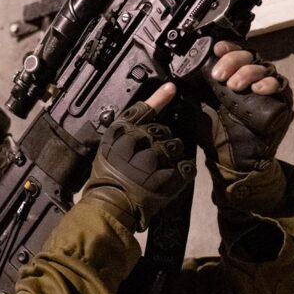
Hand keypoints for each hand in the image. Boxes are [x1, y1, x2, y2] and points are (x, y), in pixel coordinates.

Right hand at [82, 83, 195, 230]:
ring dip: (171, 154)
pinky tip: (170, 175)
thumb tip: (145, 109)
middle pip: (164, 130)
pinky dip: (181, 169)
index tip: (171, 89)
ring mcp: (158, 159)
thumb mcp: (108, 144)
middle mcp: (142, 142)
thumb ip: (126, 127)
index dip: (160, 98)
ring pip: (176, 146)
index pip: (145, 110)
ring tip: (158, 167)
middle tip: (149, 156)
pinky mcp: (171, 176)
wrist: (112, 203)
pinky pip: (186, 166)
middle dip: (161, 140)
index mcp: (125, 132)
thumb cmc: (107, 176)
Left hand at [201, 40, 293, 172]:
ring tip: (234, 85)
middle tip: (220, 75)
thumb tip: (177, 74)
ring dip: (249, 72)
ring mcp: (268, 90)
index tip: (217, 49)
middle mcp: (253, 79)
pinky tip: (258, 88)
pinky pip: (281, 86)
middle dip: (234, 61)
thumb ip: (191, 91)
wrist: (231, 159)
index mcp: (234, 76)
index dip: (228, 48)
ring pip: (265, 68)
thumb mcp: (197, 107)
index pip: (234, 53)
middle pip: (250, 57)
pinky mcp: (282, 102)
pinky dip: (270, 84)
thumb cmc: (216, 133)